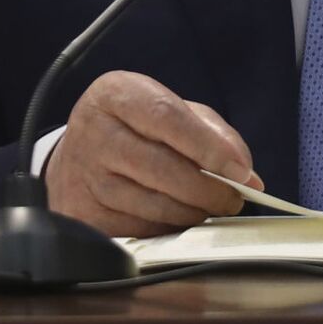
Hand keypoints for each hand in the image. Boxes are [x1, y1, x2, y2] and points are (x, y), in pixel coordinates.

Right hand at [44, 70, 262, 237]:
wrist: (76, 154)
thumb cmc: (133, 126)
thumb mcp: (168, 107)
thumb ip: (211, 130)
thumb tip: (245, 171)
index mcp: (116, 94)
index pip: (168, 118)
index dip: (209, 147)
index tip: (240, 171)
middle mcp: (94, 132)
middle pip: (161, 167)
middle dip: (207, 189)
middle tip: (233, 198)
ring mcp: (84, 176)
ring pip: (151, 205)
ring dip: (191, 213)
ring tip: (210, 208)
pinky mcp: (82, 214)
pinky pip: (137, 229)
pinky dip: (167, 229)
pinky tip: (179, 220)